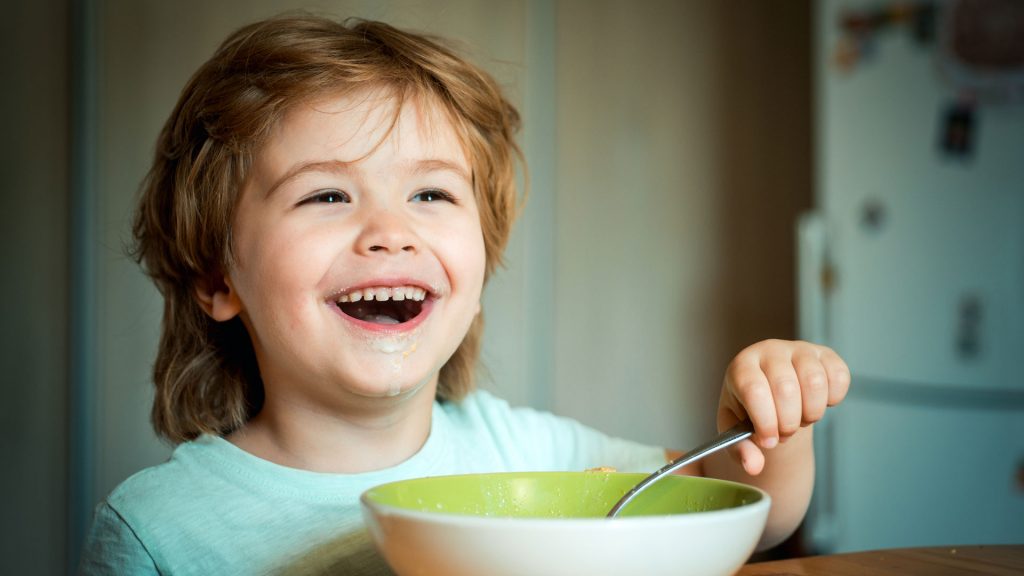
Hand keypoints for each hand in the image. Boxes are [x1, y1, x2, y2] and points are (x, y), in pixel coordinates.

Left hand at [718, 339, 848, 475]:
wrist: (773, 394)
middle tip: (784, 432)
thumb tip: (754, 467)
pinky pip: (839, 376)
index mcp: (742, 367)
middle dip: (788, 422)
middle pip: (786, 389)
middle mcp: (769, 351)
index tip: (769, 441)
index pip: (754, 390)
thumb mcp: (737, 432)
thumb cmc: (750, 411)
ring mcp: (799, 349)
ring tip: (799, 418)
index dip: (765, 421)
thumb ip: (742, 451)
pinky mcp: (825, 354)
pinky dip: (833, 398)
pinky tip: (818, 403)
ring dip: (811, 412)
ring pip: (815, 382)